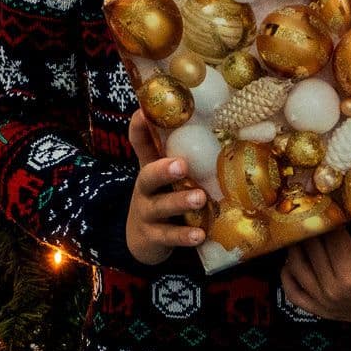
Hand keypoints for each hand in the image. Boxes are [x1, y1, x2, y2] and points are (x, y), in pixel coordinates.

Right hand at [121, 112, 209, 263]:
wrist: (143, 239)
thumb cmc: (164, 196)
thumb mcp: (167, 175)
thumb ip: (182, 155)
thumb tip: (211, 121)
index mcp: (150, 168)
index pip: (140, 144)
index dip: (140, 128)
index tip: (143, 111)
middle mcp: (145, 189)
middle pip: (147, 176)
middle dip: (163, 170)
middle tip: (182, 165)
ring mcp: (147, 214)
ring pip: (160, 207)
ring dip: (180, 202)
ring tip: (199, 198)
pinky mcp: (153, 237)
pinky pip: (168, 236)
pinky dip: (184, 236)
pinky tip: (200, 234)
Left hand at [280, 211, 350, 324]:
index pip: (328, 235)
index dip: (328, 213)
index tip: (329, 196)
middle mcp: (333, 291)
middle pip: (309, 247)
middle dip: (312, 224)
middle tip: (314, 204)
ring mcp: (324, 304)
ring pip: (295, 266)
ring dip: (297, 244)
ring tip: (305, 226)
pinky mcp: (321, 312)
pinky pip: (292, 292)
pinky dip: (288, 274)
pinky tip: (295, 257)